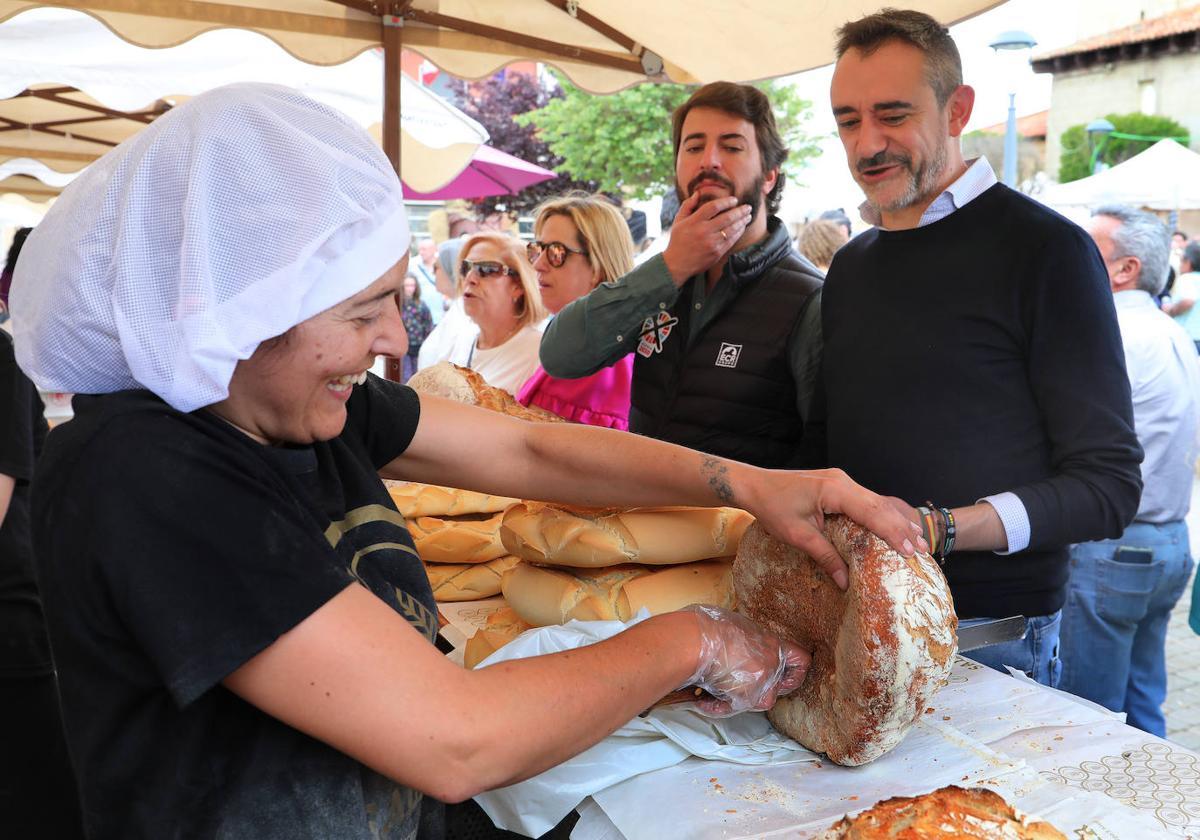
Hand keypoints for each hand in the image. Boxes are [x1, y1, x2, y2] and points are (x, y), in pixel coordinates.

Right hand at [661, 194, 751, 284]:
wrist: (677, 264)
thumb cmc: (677, 241)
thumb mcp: (678, 221)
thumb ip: (687, 205)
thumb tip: (698, 193)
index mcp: (694, 221)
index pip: (714, 207)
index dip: (726, 201)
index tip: (734, 200)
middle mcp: (704, 231)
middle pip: (727, 217)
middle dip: (740, 211)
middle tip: (748, 207)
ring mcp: (711, 243)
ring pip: (732, 229)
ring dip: (742, 221)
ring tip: (748, 216)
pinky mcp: (717, 252)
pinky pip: (732, 240)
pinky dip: (739, 233)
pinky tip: (742, 228)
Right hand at [680, 604, 808, 716]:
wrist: (695, 641)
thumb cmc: (707, 628)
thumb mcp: (734, 627)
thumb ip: (746, 642)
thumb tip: (739, 651)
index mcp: (772, 643)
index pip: (801, 660)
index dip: (795, 672)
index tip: (785, 676)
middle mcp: (771, 665)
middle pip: (778, 686)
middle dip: (760, 688)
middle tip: (740, 685)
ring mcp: (760, 683)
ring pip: (757, 700)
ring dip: (737, 698)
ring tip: (715, 689)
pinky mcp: (745, 699)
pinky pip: (733, 708)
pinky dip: (718, 706)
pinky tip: (703, 699)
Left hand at [742, 468, 927, 589]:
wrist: (754, 485)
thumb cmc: (772, 507)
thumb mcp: (798, 536)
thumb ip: (825, 556)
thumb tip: (845, 582)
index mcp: (835, 490)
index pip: (872, 512)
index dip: (893, 533)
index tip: (910, 551)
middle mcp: (842, 481)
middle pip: (879, 506)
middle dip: (901, 529)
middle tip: (922, 551)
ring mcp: (840, 481)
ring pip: (875, 501)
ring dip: (895, 521)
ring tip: (917, 540)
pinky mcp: (837, 485)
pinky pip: (865, 500)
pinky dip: (881, 515)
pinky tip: (893, 525)